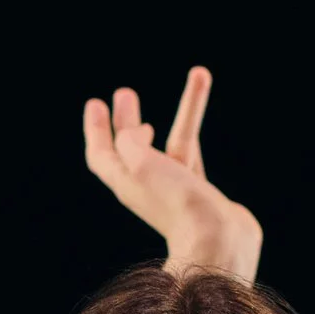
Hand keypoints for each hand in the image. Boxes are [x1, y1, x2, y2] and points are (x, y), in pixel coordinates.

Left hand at [83, 67, 261, 279]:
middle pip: (130, 147)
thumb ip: (130, 142)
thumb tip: (133, 134)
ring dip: (183, 108)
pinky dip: (195, 125)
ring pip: (171, 141)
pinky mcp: (200, 191)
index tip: (96, 104)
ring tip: (199, 73)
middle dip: (126, 120)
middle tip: (125, 93)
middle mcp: (146, 187)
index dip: (95, 130)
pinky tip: (195, 112)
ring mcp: (175, 190)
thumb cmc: (176, 202)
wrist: (218, 240)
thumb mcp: (141, 163)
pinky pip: (193, 150)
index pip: (101, 155)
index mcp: (125, 183)